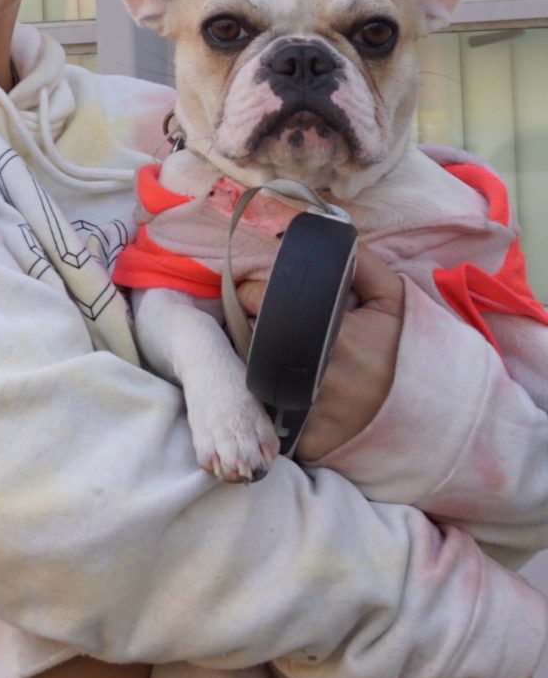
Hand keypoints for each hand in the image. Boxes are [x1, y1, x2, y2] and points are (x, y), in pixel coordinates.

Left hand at [235, 246, 403, 462]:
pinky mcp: (304, 443)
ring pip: (252, 376)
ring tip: (280, 356)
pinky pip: (269, 416)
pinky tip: (287, 392)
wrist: (429, 413)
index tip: (259, 290)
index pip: (255, 300)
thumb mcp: (393, 299)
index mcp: (331, 335)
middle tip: (270, 323)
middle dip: (253, 325)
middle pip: (248, 338)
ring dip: (255, 362)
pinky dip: (269, 403)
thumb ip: (361, 262)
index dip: (252, 291)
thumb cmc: (404, 351)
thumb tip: (328, 234)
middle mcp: (314, 376)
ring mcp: (307, 413)